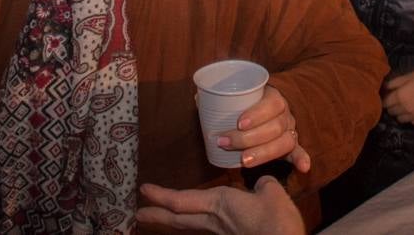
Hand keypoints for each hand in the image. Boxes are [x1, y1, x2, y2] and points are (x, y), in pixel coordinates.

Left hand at [137, 176, 304, 234]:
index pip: (181, 201)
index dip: (161, 196)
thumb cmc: (276, 220)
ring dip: (172, 220)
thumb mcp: (272, 192)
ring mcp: (223, 230)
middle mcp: (215, 219)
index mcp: (219, 204)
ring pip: (191, 223)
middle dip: (157, 215)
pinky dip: (194, 221)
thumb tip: (261, 183)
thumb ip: (263, 183)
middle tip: (137, 214)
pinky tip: (200, 219)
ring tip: (158, 216)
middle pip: (179, 218)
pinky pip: (207, 226)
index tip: (143, 190)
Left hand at [217, 85, 309, 172]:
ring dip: (264, 153)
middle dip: (248, 138)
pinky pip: (299, 152)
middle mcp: (286, 114)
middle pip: (274, 127)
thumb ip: (222, 97)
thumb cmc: (251, 102)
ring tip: (244, 161)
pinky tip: (303, 168)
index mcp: (275, 98)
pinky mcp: (292, 146)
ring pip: (284, 142)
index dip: (257, 114)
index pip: (271, 104)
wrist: (273, 106)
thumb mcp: (240, 95)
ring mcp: (290, 131)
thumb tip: (198, 97)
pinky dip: (302, 158)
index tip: (239, 123)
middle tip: (225, 143)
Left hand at [382, 64, 413, 125]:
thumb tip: (385, 87)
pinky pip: (412, 122)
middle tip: (397, 99)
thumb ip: (396, 82)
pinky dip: (411, 118)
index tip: (388, 96)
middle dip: (392, 106)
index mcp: (400, 96)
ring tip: (405, 105)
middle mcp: (405, 108)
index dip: (385, 99)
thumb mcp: (411, 75)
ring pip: (400, 119)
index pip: (385, 103)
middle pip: (391, 112)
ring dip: (400, 113)